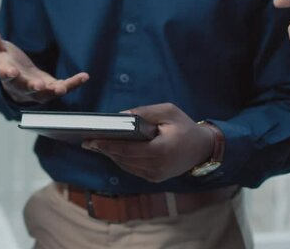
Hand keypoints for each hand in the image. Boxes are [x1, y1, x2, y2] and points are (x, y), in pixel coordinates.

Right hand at [0, 23, 88, 103]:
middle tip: (38, 85)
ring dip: (53, 91)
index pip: (5, 74)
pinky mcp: (50, 87)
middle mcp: (20, 85)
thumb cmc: (5, 59)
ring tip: (62, 88)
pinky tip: (84, 76)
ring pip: (44, 94)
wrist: (17, 74)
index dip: (7, 73)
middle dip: (32, 87)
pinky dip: (73, 83)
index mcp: (6, 73)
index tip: (9, 71)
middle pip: (25, 88)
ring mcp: (36, 89)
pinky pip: (62, 87)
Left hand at [82, 103, 213, 182]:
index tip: (91, 139)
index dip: (107, 145)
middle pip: (123, 158)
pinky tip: (110, 151)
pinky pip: (131, 168)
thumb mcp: (167, 111)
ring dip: (110, 155)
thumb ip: (143, 113)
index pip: (127, 149)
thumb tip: (119, 116)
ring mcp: (155, 176)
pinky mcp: (154, 178)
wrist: (202, 148)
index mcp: (161, 150)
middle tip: (87, 141)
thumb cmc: (184, 126)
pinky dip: (120, 159)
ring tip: (94, 144)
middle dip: (104, 149)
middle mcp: (157, 167)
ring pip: (125, 165)